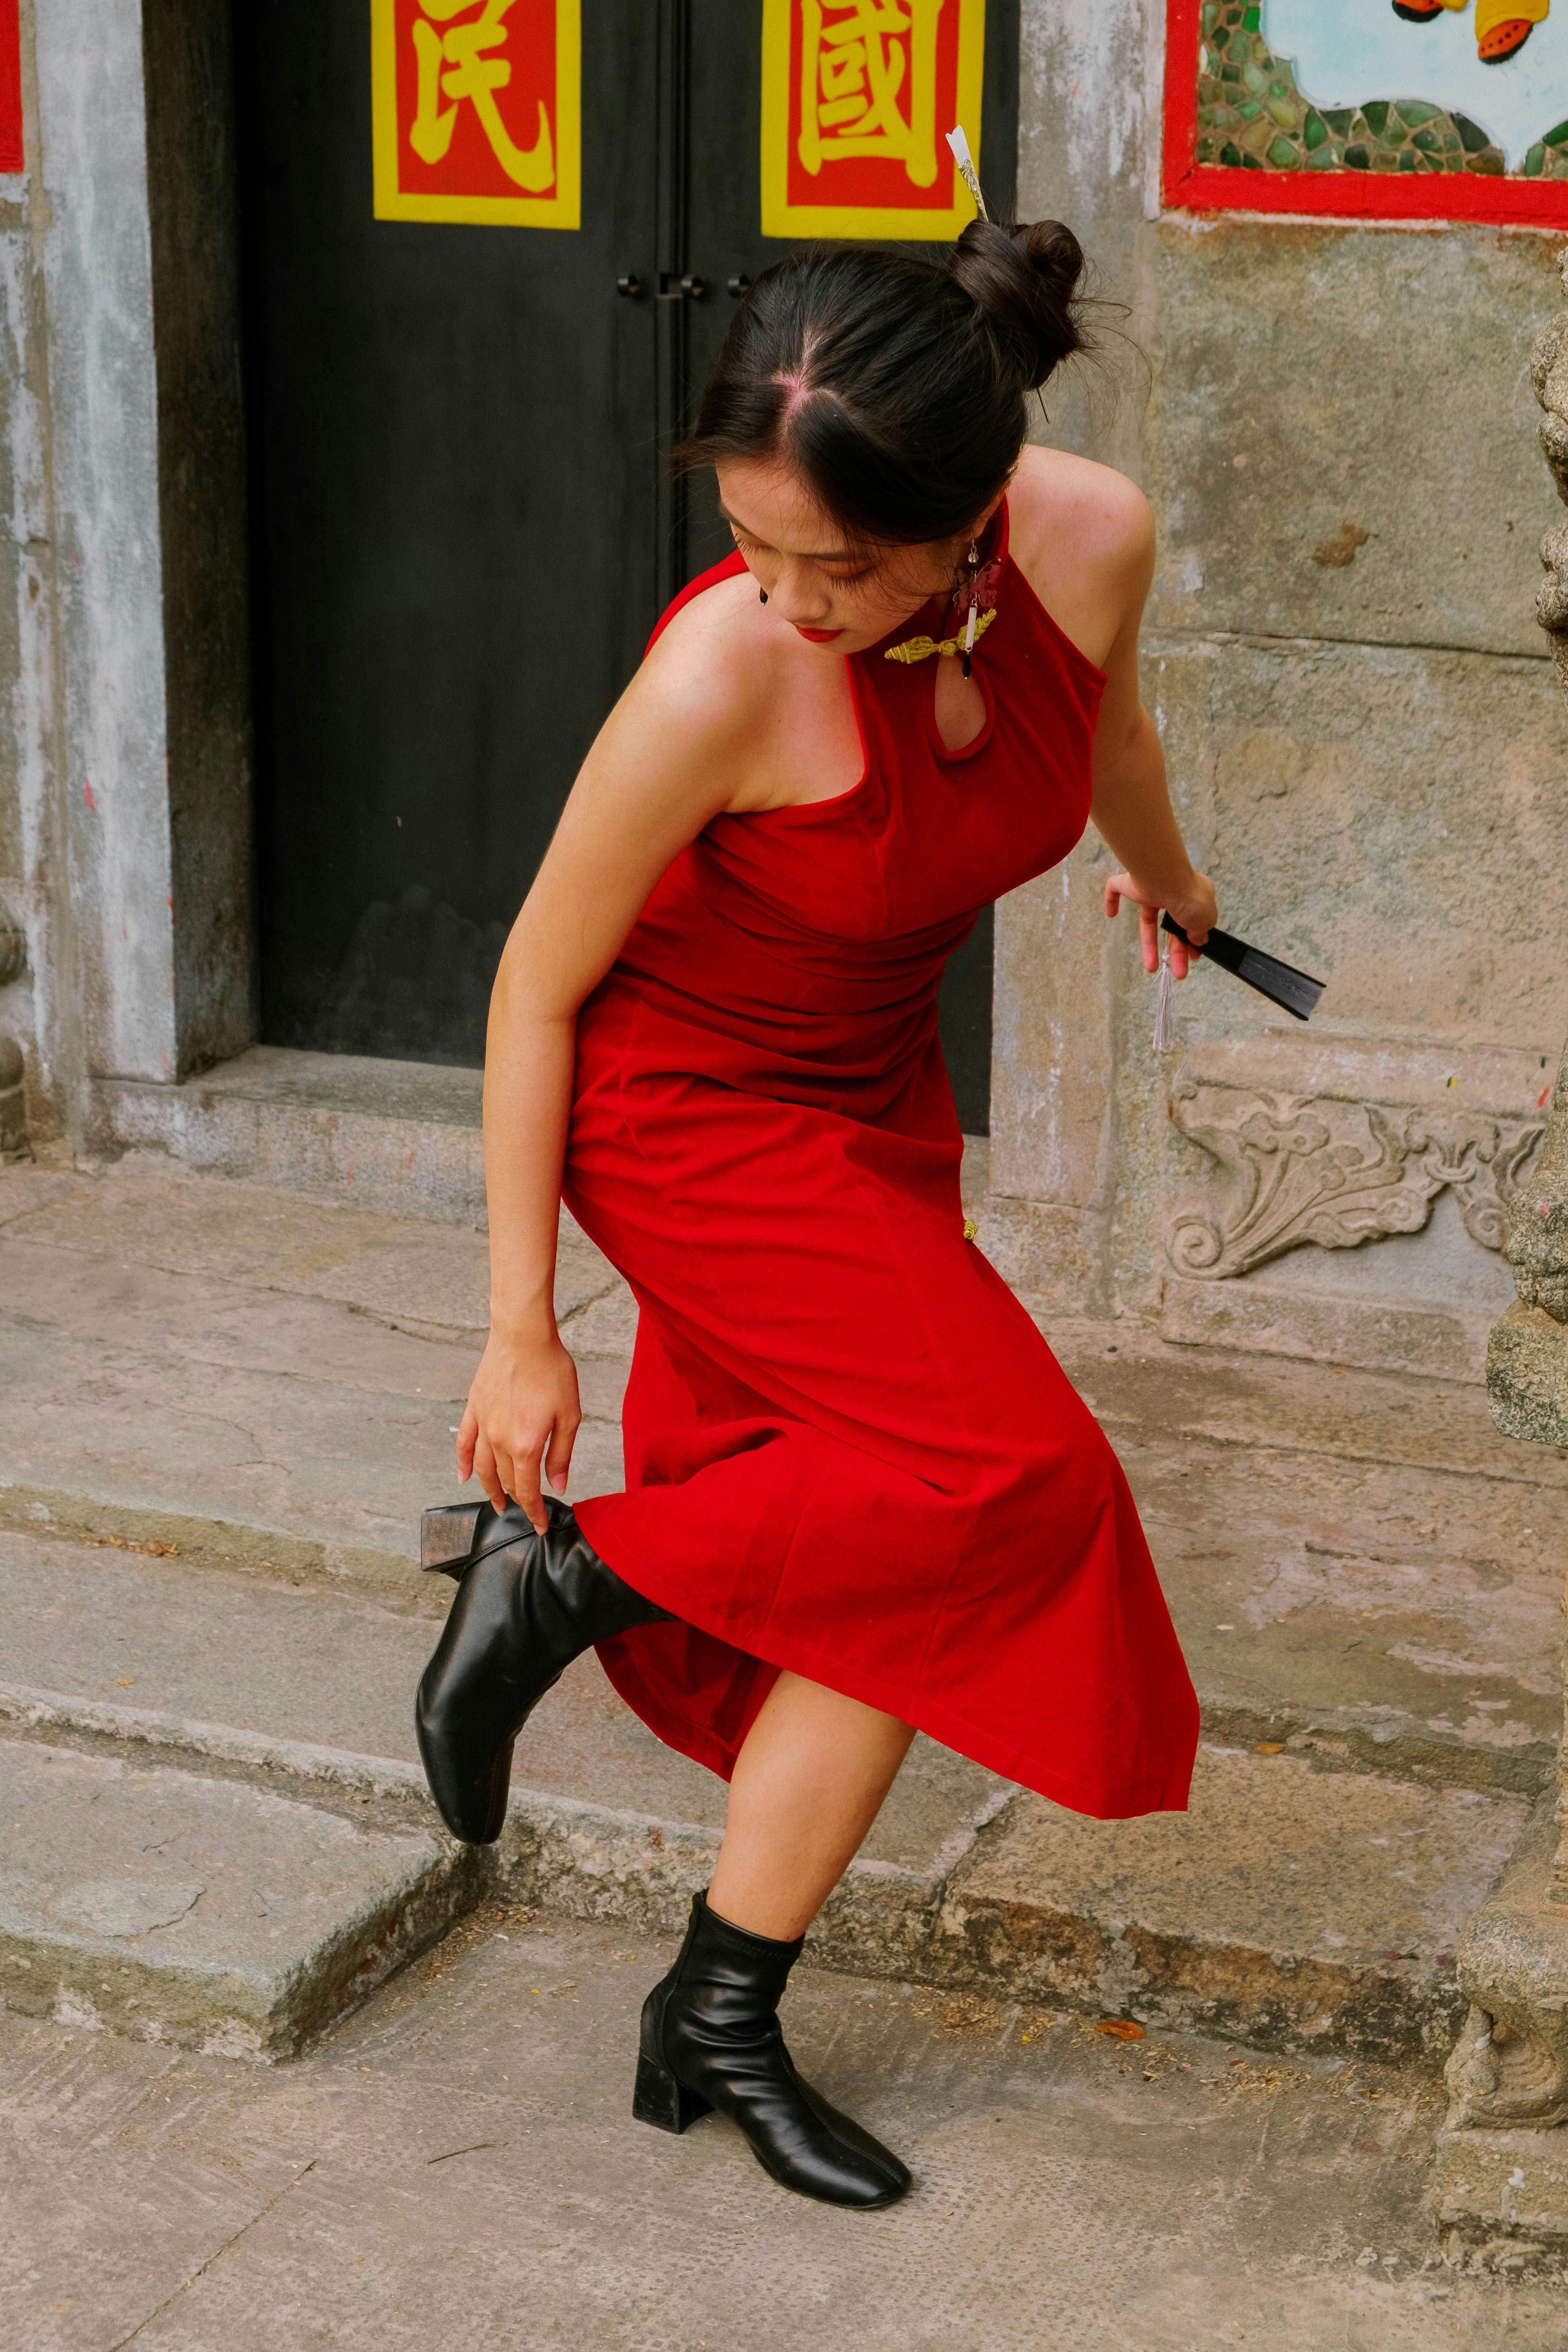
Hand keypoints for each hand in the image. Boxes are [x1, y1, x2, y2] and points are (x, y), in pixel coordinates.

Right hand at [456, 1326, 581, 1533]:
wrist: (524, 1338)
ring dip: (490, 1489)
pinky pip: (464, 1443)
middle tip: (525, 1511)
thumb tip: (557, 1485)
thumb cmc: (552, 1372)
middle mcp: (499, 1441)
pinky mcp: (474, 1409)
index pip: (527, 1490)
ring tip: (498, 1504)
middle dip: (517, 1500)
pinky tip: (464, 1477)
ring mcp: (483, 1425)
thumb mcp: (569, 1416)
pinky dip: (463, 1462)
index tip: (539, 1526)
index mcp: (526, 1446)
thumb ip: (561, 1455)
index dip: (534, 1511)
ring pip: (483, 1468)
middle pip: (506, 1480)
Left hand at [1104, 869, 1215, 978]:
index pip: (1191, 920)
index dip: (1190, 941)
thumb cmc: (1189, 899)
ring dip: (1149, 945)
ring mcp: (1150, 886)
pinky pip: (1116, 888)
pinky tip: (1111, 914)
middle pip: (1170, 925)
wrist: (1166, 879)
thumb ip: (1201, 932)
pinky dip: (1112, 900)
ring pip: (1147, 918)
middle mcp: (1172, 889)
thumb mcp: (1205, 920)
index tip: (1193, 956)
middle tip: (1179, 973)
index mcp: (1194, 894)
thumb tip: (1199, 941)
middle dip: (1175, 951)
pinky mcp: (1129, 882)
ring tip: (1151, 968)